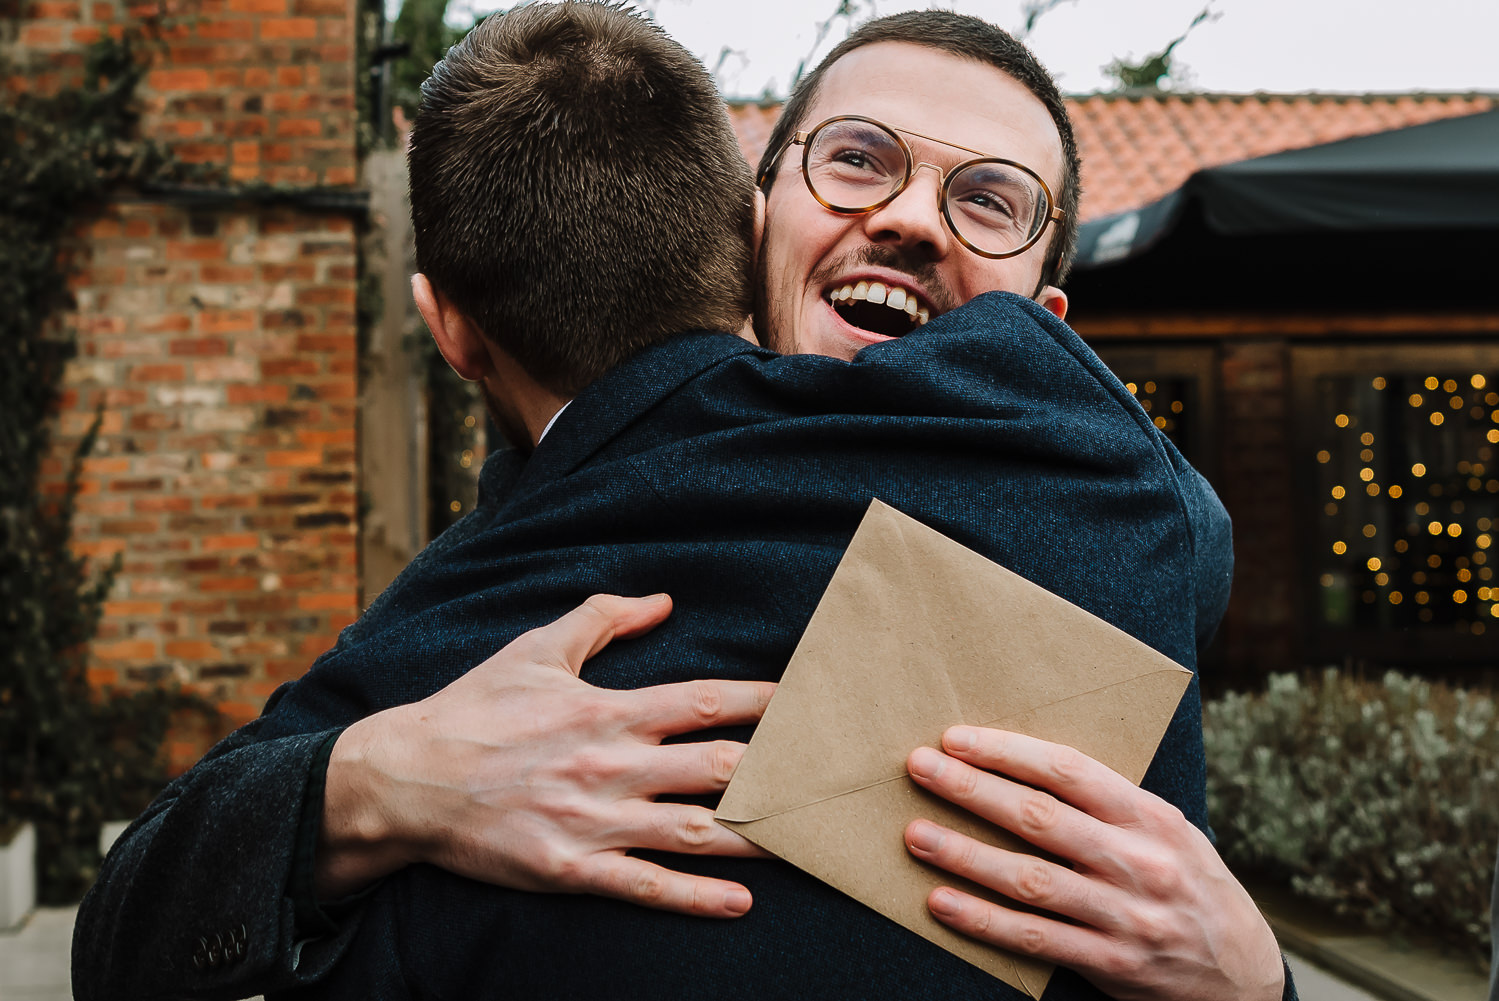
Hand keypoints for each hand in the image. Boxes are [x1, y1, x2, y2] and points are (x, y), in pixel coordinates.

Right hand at [318, 593, 775, 917]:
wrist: (405, 779)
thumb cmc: (474, 708)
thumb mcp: (537, 648)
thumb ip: (603, 618)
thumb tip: (663, 600)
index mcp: (610, 708)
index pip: (709, 701)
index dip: (769, 703)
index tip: (814, 704)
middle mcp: (613, 764)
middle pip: (720, 768)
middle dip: (782, 772)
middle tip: (834, 777)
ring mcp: (595, 820)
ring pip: (695, 831)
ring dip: (758, 836)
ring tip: (811, 841)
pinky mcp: (572, 868)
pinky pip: (645, 886)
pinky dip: (694, 898)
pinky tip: (741, 903)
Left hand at [904, 727, 1283, 1000]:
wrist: (1246, 979)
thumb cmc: (1191, 887)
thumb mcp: (1170, 833)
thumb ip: (1110, 805)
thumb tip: (1026, 766)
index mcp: (1150, 817)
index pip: (1068, 770)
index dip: (1008, 751)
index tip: (957, 738)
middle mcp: (1139, 862)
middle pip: (1039, 818)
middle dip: (971, 789)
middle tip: (920, 768)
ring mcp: (1125, 916)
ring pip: (1029, 879)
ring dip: (965, 854)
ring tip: (916, 834)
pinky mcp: (1112, 964)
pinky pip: (1034, 939)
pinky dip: (983, 920)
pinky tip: (941, 902)